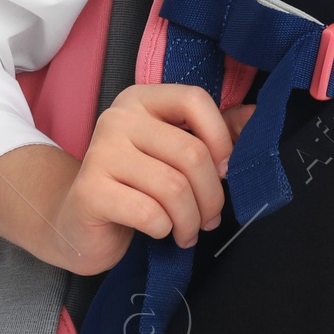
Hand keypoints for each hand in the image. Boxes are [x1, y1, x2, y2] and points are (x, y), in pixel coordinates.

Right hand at [0, 85, 253, 273]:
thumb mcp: (174, 155)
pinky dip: (164, 229)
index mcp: (141, 100)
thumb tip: (256, 115)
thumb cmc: (135, 187)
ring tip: (187, 231)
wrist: (77, 223)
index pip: (194, 100)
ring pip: (174, 187)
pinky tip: (160, 232)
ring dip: (190, 219)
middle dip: (211, 195)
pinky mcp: (90, 191)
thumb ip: (214, 133)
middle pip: (191, 153)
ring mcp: (100, 153)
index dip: (221, 138)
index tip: (226, 170)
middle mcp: (117, 119)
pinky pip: (149, 212)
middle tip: (210, 218)